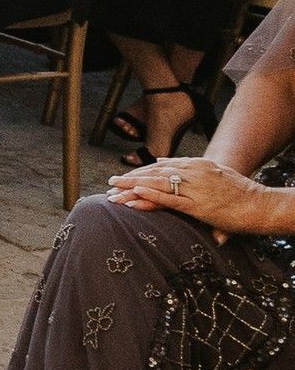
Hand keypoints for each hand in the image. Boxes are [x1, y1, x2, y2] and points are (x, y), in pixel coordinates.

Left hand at [109, 153, 294, 236]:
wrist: (260, 204)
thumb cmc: (240, 193)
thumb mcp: (215, 175)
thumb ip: (192, 173)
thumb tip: (167, 166)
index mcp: (197, 164)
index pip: (162, 165)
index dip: (141, 172)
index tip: (124, 177)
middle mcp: (194, 172)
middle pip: (155, 173)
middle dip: (130, 179)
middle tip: (109, 185)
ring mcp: (196, 188)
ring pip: (158, 185)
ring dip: (133, 188)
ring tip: (114, 193)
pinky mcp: (198, 205)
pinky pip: (170, 200)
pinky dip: (151, 197)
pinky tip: (135, 197)